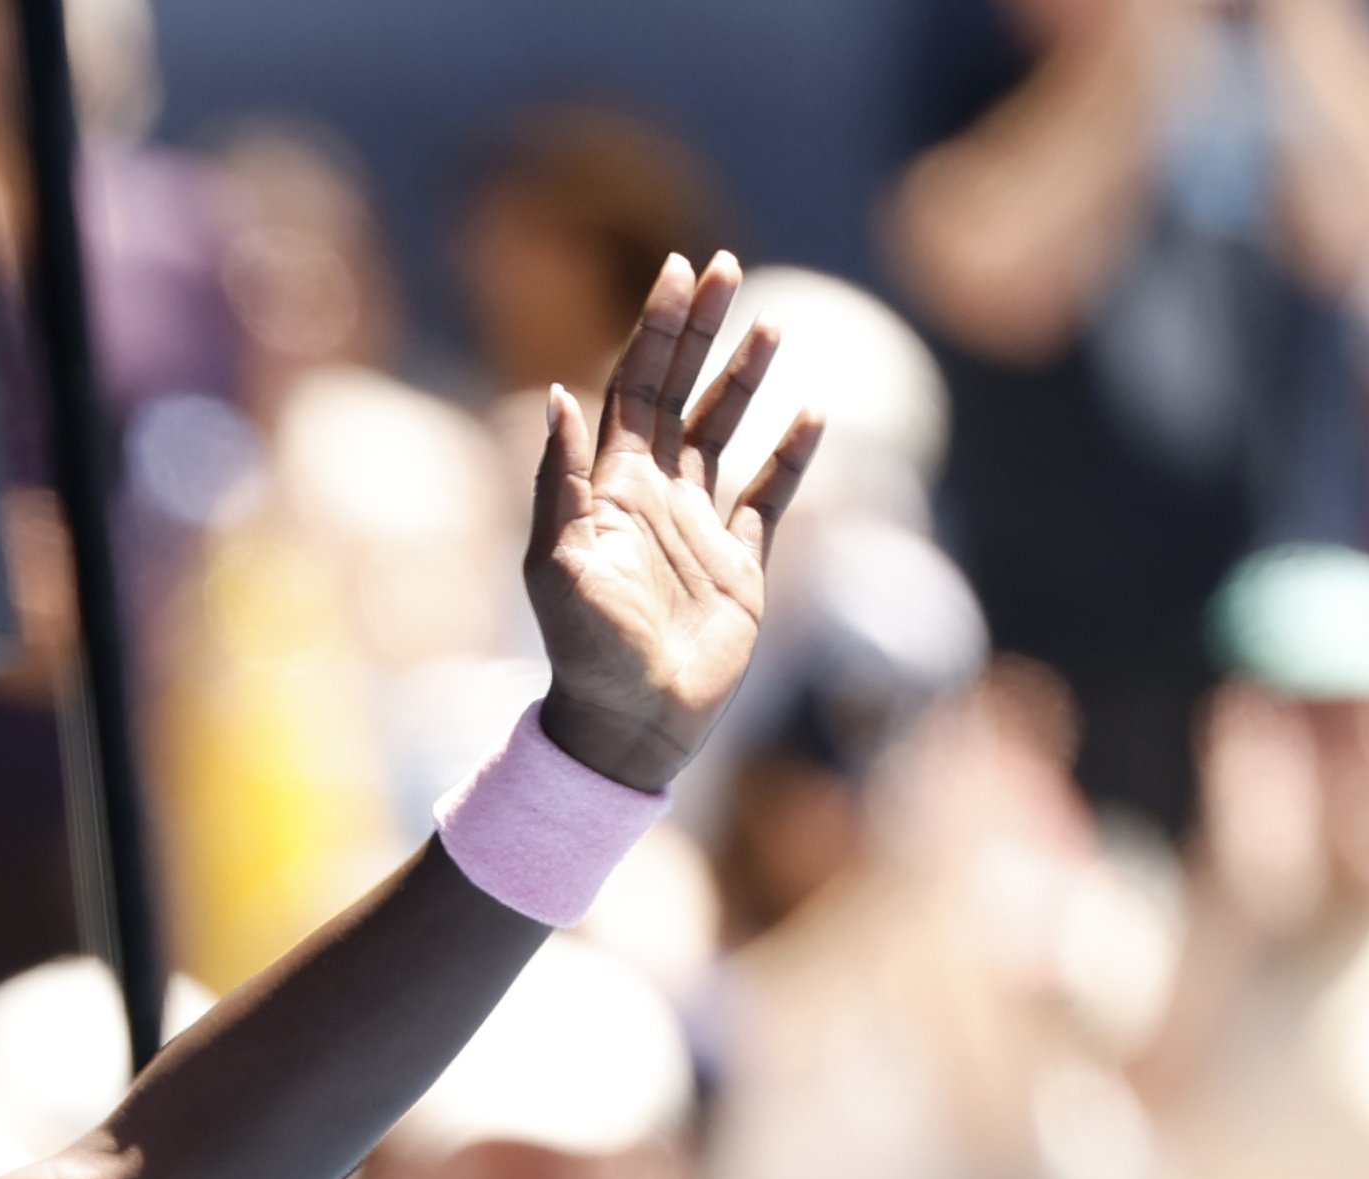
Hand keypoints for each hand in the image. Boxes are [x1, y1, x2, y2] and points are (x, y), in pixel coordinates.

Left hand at [527, 253, 820, 794]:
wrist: (629, 721)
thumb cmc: (585, 648)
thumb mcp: (558, 561)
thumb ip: (562, 479)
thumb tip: (560, 396)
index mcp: (610, 485)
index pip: (635, 386)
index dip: (656, 328)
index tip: (679, 270)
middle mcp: (654, 493)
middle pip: (681, 391)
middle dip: (702, 330)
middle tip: (726, 266)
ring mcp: (699, 524)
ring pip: (726, 431)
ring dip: (745, 378)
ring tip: (770, 324)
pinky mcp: (740, 564)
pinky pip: (769, 496)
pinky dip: (790, 456)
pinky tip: (810, 414)